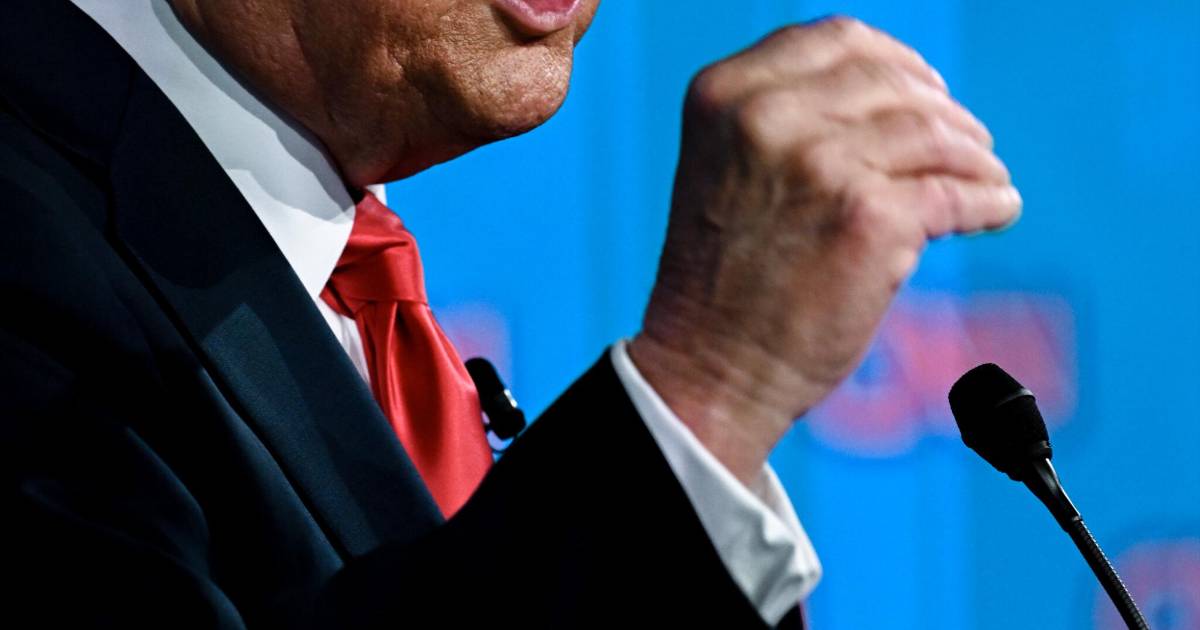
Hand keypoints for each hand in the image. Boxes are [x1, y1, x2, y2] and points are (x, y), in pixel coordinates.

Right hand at [628, 17, 1020, 484]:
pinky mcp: (871, 219)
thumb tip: (896, 96)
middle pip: (893, 82)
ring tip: (988, 176)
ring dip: (974, 155)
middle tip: (969, 141)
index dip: (896, 60)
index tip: (925, 88)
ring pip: (933, 133)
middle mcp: (768, 118)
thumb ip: (787, 121)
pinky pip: (956, 192)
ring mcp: (821, 164)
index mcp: (725, 96)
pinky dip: (988, 199)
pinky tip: (998, 209)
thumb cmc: (721, 280)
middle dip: (943, 110)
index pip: (838, 40)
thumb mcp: (727, 169)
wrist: (712, 369)